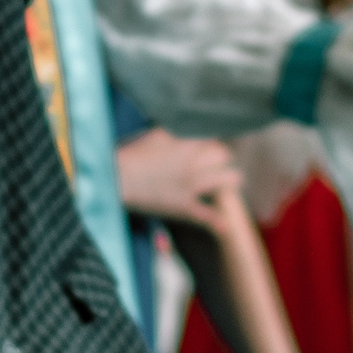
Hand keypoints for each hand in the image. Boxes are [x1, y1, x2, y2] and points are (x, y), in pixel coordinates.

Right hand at [115, 129, 241, 226]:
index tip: (212, 143)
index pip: (212, 137)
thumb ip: (174, 131)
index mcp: (185, 143)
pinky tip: (225, 227)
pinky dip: (217, 223)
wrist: (117, 179)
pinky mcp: (184, 206)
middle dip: (223, 156)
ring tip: (235, 179)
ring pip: (225, 180)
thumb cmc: (130, 154)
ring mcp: (191, 185)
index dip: (213, 141)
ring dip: (232, 179)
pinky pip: (206, 216)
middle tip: (221, 159)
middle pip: (223, 155)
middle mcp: (193, 162)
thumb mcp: (154, 135)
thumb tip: (185, 125)